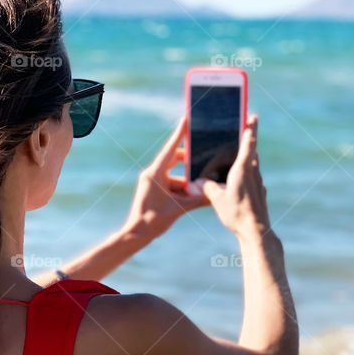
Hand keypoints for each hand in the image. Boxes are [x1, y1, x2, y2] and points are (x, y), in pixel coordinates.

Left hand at [123, 116, 207, 242]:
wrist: (137, 234)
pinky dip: (182, 188)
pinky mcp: (154, 189)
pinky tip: (194, 194)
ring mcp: (152, 181)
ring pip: (175, 175)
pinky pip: (171, 183)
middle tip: (205, 154)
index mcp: (155, 173)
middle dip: (190, 160)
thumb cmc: (154, 221)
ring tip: (203, 183)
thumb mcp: (179, 208)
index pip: (171, 149)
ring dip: (188, 180)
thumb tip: (217, 194)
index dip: (180, 134)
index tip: (186, 119)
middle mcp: (152, 174)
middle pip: (175, 160)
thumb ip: (199, 200)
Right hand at [200, 115, 269, 238]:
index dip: (250, 128)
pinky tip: (237, 186)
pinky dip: (246, 178)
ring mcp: (258, 184)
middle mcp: (253, 173)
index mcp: (242, 169)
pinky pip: (252, 180)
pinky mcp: (259, 194)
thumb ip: (207, 187)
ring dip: (246, 162)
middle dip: (247, 144)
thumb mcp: (217, 199)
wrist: (255, 231)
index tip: (253, 117)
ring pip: (253, 167)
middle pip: (252, 153)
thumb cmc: (236, 213)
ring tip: (235, 162)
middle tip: (241, 136)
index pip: (248, 143)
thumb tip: (197, 183)